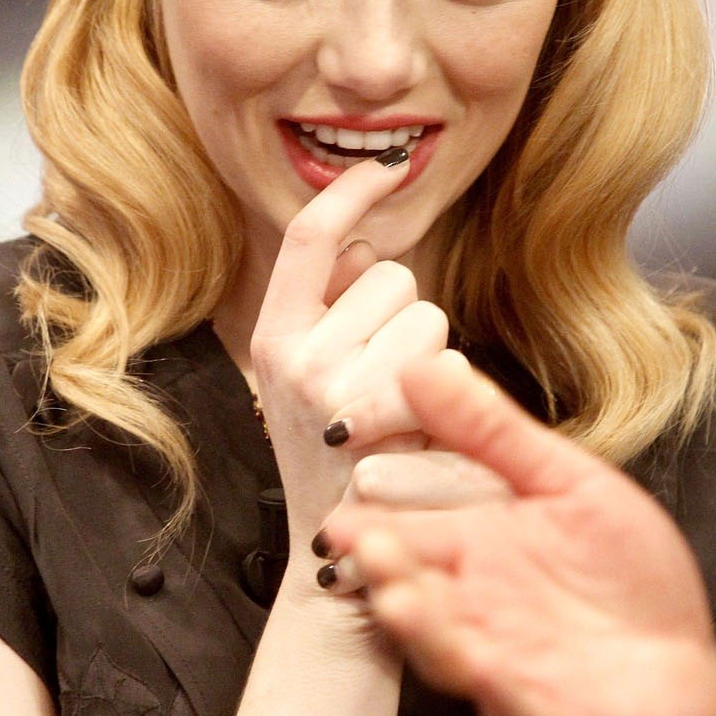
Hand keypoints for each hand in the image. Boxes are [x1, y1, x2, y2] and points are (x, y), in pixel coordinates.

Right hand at [250, 154, 447, 564]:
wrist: (347, 551)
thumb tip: (364, 239)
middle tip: (385, 379)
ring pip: (424, 312)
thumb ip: (333, 307)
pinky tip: (417, 431)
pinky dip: (443, 390)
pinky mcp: (371, 411)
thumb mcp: (315, 376)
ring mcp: (329, 382)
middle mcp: (291, 351)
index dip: (351, 190)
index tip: (385, 164)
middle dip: (405, 314)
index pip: (310, 236)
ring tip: (403, 410)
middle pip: (387, 273)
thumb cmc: (347, 457)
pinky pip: (440, 356)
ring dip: (430, 355)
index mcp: (272, 333)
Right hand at [324, 353, 715, 715]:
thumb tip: (427, 364)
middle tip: (349, 535)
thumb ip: (494, 431)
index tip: (335, 487)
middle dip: (380, 560)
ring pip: (442, 638)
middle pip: (411, 578)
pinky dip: (484, 678)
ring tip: (396, 594)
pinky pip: (502, 695)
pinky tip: (474, 656)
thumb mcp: (568, 481)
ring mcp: (498, 654)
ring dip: (417, 621)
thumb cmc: (624, 570)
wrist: (684, 669)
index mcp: (475, 541)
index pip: (406, 518)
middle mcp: (472, 598)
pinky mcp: (535, 705)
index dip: (368, 505)